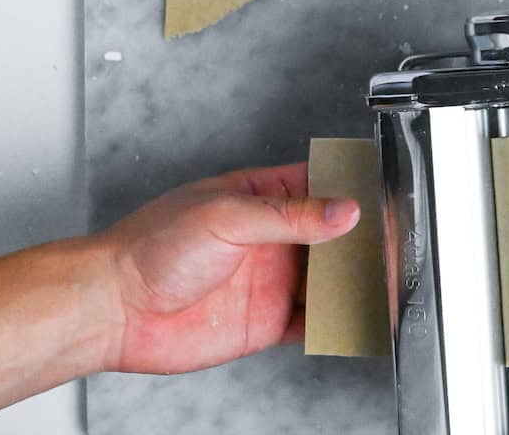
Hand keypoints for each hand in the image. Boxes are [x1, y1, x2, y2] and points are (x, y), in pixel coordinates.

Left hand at [95, 163, 359, 373]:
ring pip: (330, 280)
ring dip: (355, 284)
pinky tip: (352, 321)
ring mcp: (271, 279)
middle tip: (393, 249)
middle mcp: (271, 237)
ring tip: (383, 287)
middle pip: (334, 236)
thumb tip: (343, 211)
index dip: (354, 190)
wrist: (114, 308)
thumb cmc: (151, 246)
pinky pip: (313, 322)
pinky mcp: (267, 321)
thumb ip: (290, 216)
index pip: (321, 184)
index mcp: (261, 196)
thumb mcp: (226, 215)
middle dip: (364, 242)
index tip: (384, 199)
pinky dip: (336, 323)